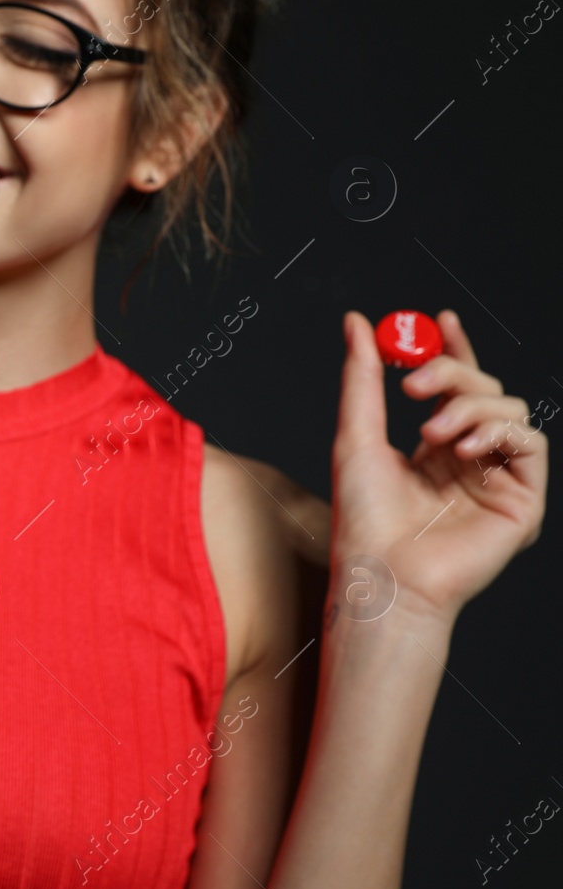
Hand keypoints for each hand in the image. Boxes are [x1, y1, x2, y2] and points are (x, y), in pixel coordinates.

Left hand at [331, 309, 547, 622]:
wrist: (382, 570)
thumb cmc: (363, 518)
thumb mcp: (356, 434)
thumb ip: (362, 377)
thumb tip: (355, 323)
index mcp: (434, 449)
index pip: (457, 388)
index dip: (455, 349)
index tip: (441, 318)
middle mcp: (470, 461)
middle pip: (485, 389)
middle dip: (454, 373)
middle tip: (416, 385)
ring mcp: (498, 480)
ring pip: (510, 409)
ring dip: (471, 407)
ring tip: (433, 433)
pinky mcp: (523, 500)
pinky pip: (532, 443)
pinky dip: (500, 432)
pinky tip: (465, 449)